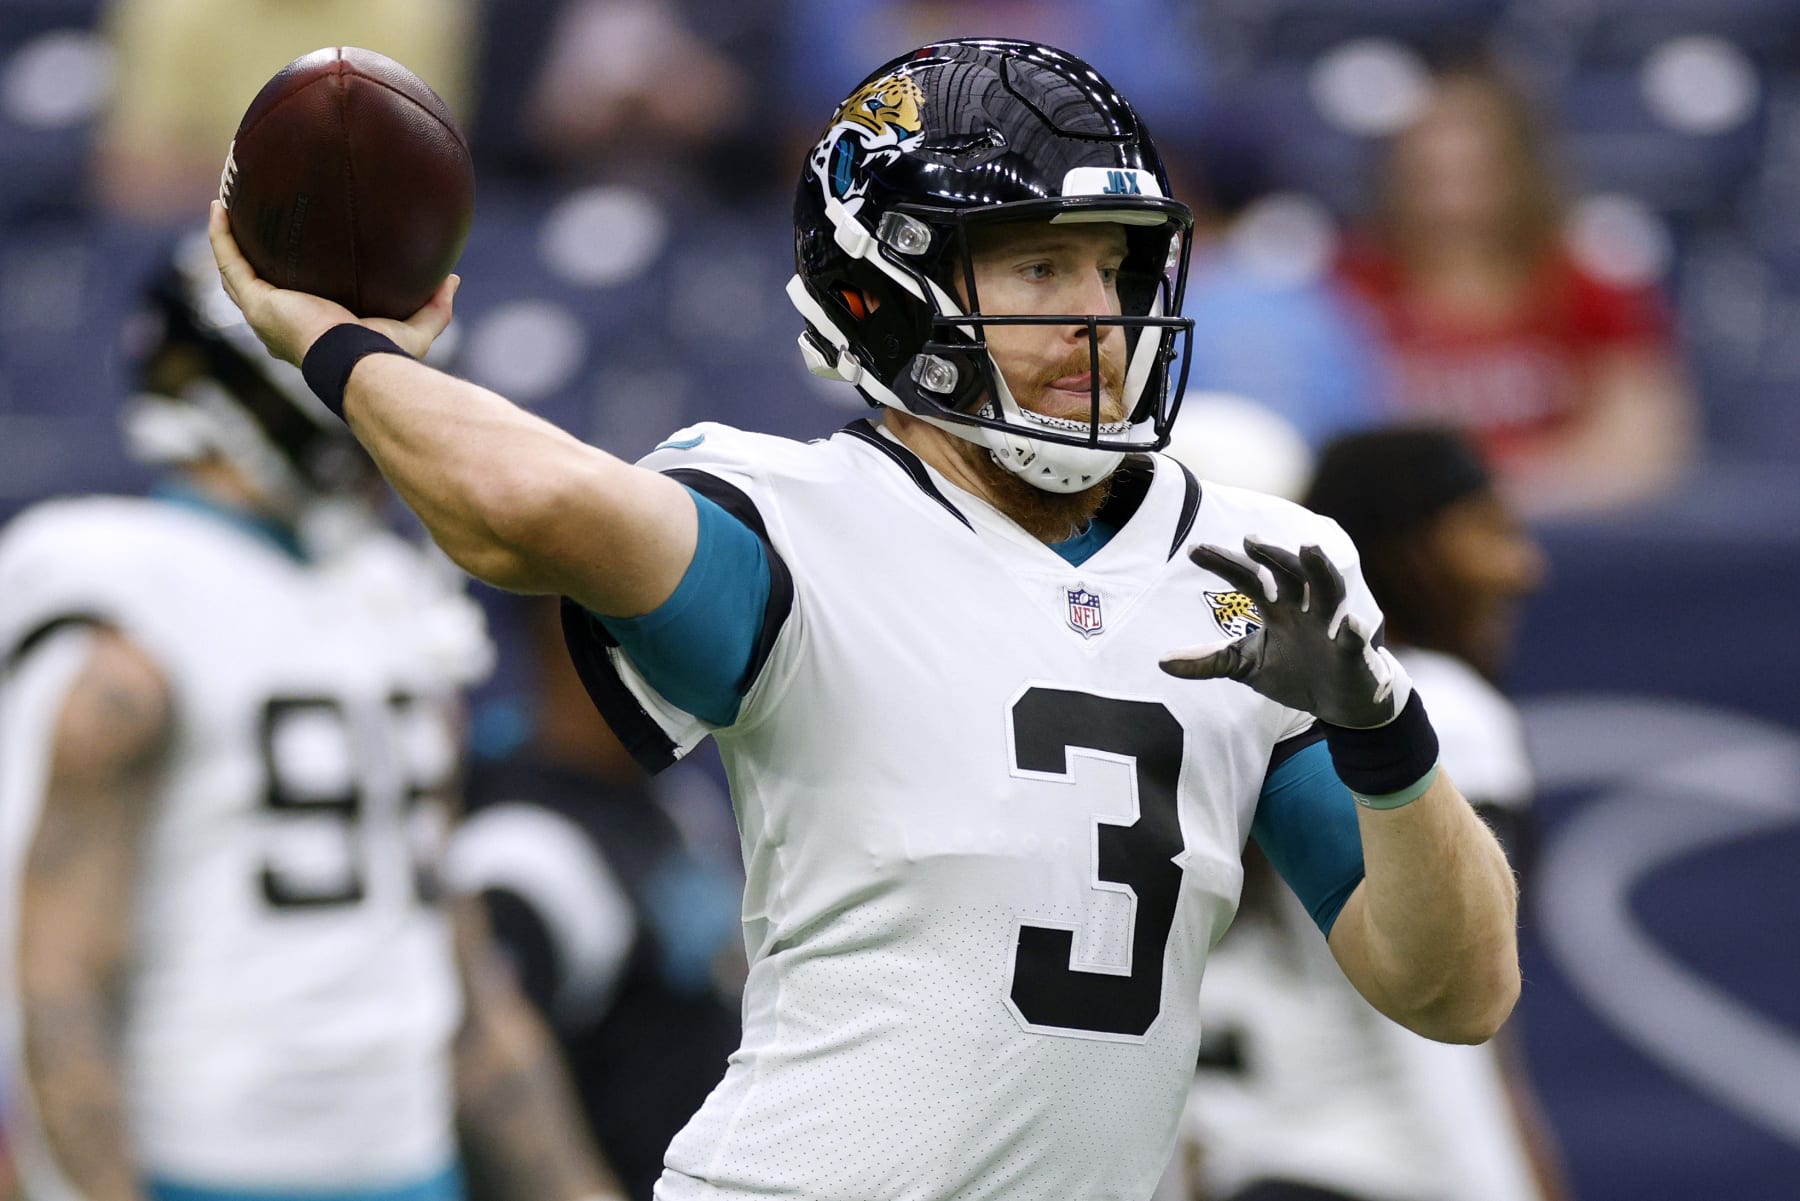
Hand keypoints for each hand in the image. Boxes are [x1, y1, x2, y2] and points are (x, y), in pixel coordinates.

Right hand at [207, 200, 457, 365]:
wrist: (359, 363)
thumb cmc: (384, 356)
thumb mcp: (416, 328)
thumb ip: (435, 306)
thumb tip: (452, 278)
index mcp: (311, 331)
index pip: (292, 305)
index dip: (287, 283)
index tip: (292, 258)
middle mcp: (280, 324)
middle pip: (256, 285)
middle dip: (249, 258)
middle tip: (249, 226)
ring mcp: (263, 314)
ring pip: (234, 272)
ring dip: (227, 240)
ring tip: (224, 208)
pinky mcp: (257, 301)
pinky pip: (229, 261)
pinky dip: (221, 235)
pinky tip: (220, 207)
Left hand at [1160, 537, 1412, 728]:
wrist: (1342, 701)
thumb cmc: (1296, 675)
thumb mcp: (1246, 667)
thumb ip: (1208, 661)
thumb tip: (1161, 662)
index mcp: (1278, 609)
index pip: (1249, 578)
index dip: (1224, 563)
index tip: (1194, 549)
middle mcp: (1305, 609)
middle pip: (1290, 573)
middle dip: (1272, 555)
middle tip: (1250, 540)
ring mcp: (1332, 627)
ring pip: (1328, 591)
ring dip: (1319, 570)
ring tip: (1308, 548)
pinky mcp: (1354, 653)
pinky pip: (1355, 640)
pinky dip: (1353, 631)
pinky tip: (1349, 625)